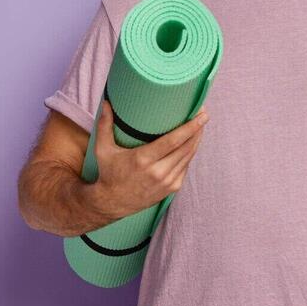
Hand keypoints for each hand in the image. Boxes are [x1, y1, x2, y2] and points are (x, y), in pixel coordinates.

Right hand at [87, 100, 207, 218]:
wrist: (112, 203)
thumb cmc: (109, 173)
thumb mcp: (103, 150)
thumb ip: (105, 125)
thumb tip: (106, 101)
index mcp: (143, 160)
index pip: (174, 141)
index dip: (190, 127)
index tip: (202, 114)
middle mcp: (158, 172)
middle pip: (186, 147)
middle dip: (198, 130)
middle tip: (203, 113)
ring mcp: (167, 182)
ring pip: (189, 157)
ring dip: (197, 140)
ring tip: (200, 125)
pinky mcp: (172, 188)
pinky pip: (186, 167)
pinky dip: (190, 154)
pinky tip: (192, 143)